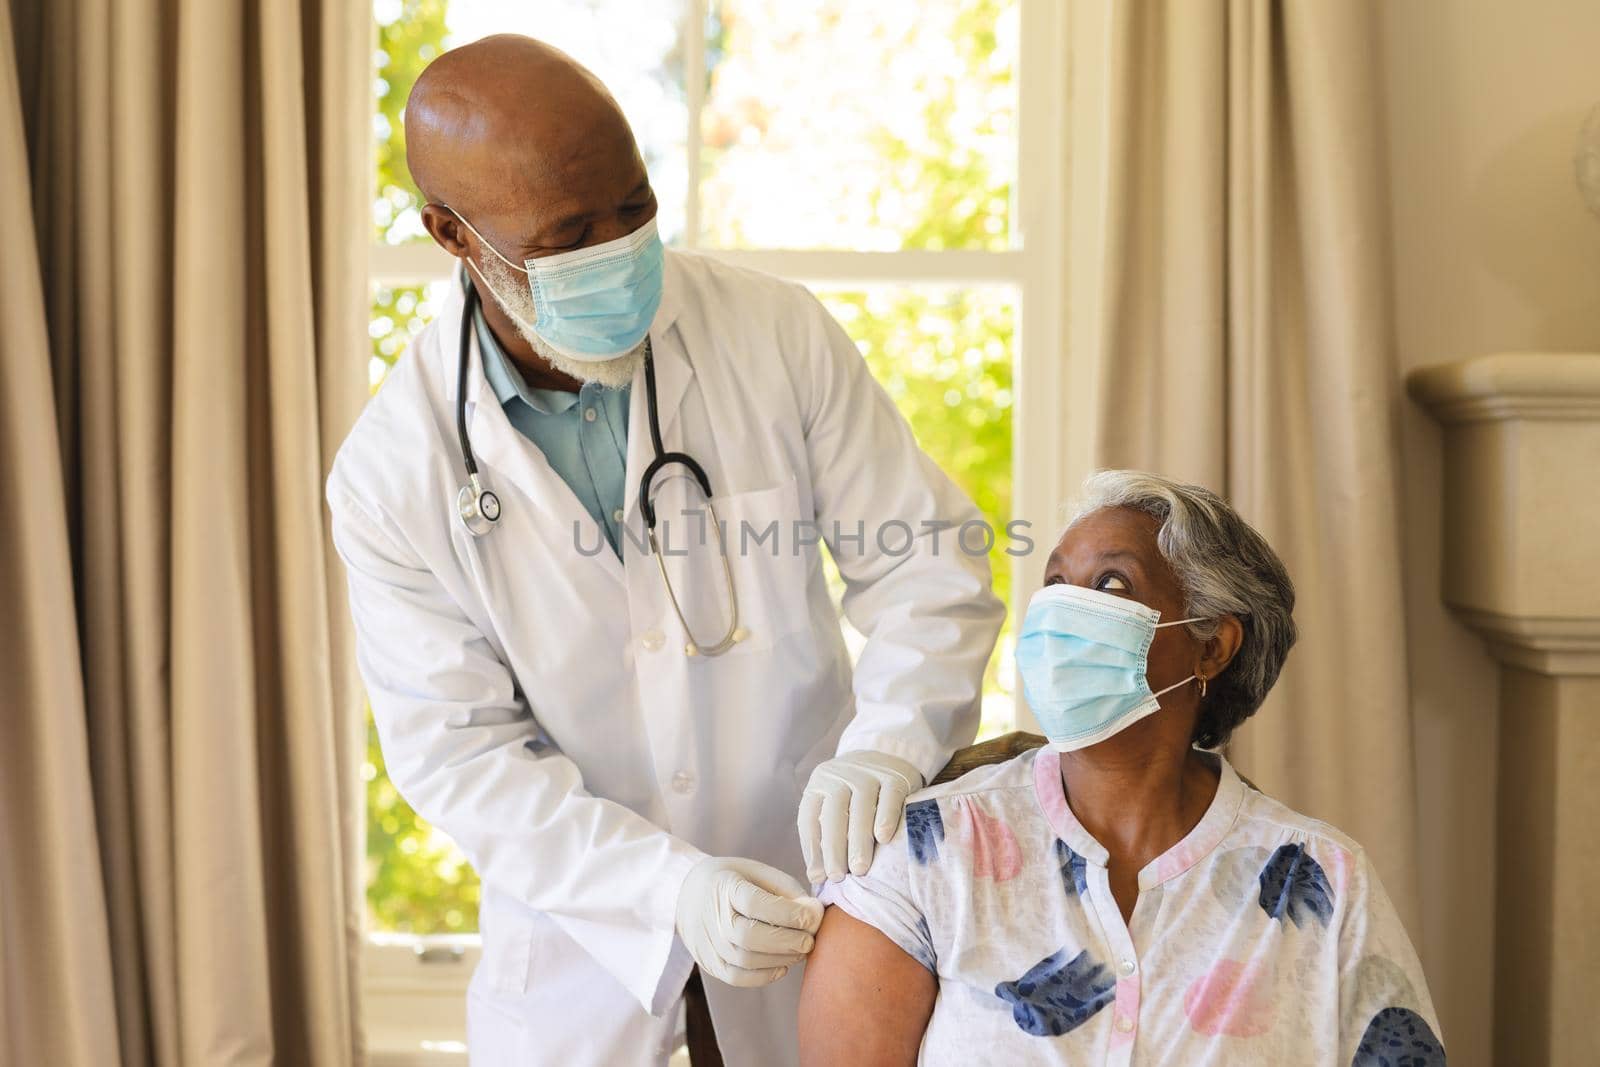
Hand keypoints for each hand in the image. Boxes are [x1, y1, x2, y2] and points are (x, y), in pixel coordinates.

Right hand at [675, 856, 823, 987]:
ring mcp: (708, 943)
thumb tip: (814, 914)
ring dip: (781, 959)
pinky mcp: (710, 963)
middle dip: (788, 941)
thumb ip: (787, 891)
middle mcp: (712, 917)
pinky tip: (782, 965)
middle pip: (749, 937)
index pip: (755, 904)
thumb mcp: (758, 872)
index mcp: (725, 886)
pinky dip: (764, 976)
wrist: (687, 895)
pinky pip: (737, 978)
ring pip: (746, 961)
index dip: (788, 913)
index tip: (813, 915)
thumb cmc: (733, 881)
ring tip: (800, 950)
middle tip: (811, 939)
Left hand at [797, 750, 923, 882]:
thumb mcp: (834, 807)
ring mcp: (868, 772)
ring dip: (859, 840)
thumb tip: (816, 879)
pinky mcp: (894, 775)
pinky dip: (886, 817)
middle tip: (838, 876)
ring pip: (860, 806)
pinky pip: (890, 796)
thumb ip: (824, 838)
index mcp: (819, 783)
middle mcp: (840, 775)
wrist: (887, 755)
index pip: (810, 817)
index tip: (819, 877)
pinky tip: (883, 838)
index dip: (812, 849)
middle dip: (834, 848)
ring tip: (859, 868)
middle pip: (833, 813)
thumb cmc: (855, 795)